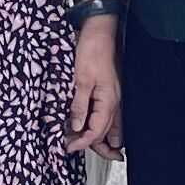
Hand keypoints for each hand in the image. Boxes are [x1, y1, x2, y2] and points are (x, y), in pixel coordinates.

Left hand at [68, 21, 123, 157]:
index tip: (69, 147)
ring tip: (97, 150)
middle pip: (107, 133)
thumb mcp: (80, 79)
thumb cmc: (92, 52)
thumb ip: (79, 105)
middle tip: (80, 151)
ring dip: (102, 139)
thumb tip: (76, 126)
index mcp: (108, 101)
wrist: (100, 33)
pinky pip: (110, 116)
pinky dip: (104, 126)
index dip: (82, 142)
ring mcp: (114, 97)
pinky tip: (100, 130)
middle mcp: (114, 102)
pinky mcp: (110, 92)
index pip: (96, 131)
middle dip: (96, 146)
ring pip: (111, 126)